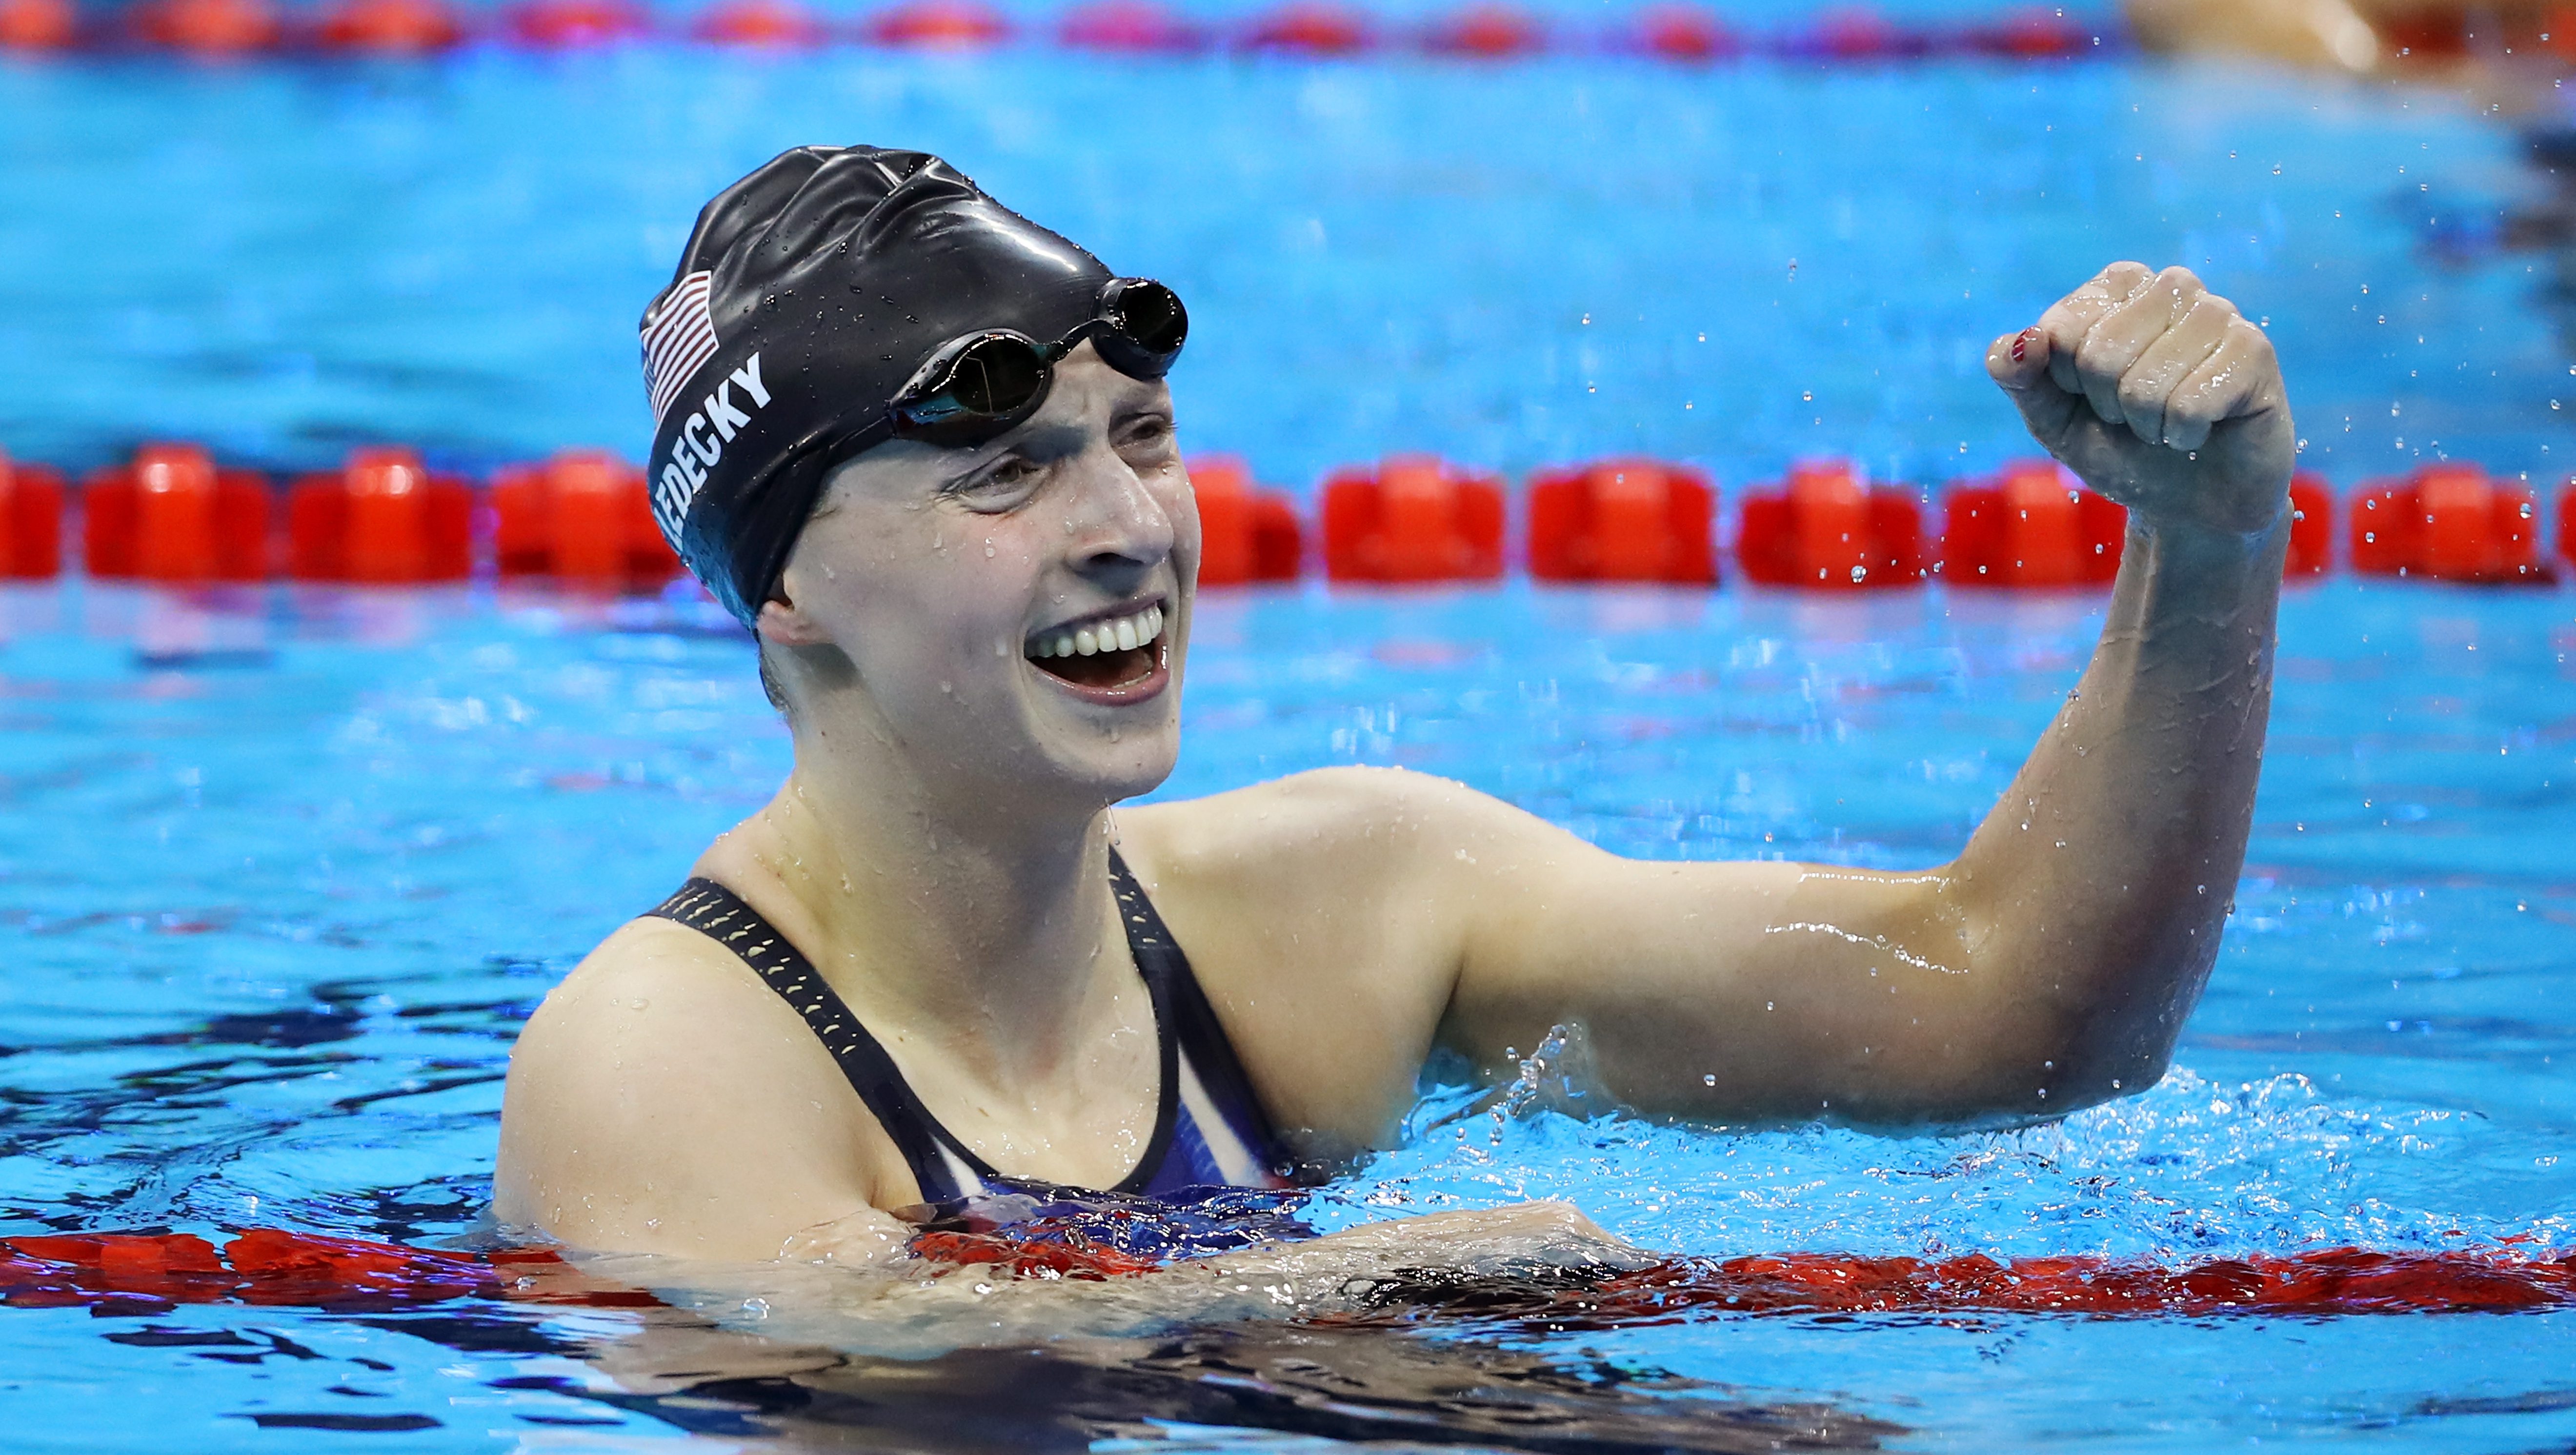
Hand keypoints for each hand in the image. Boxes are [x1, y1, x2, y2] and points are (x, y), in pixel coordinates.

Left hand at [1986, 262, 2294, 535]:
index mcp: (2117, 286)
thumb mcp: (2055, 419)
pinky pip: (2190, 403)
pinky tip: (2200, 430)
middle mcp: (2171, 286)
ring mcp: (2218, 314)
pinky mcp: (2254, 351)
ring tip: (2166, 422)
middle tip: (2134, 415)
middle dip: (2108, 405)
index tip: (2093, 396)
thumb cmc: (2120, 449)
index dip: (2067, 382)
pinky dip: (2182, 434)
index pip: (2060, 329)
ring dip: (2146, 423)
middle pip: (2101, 354)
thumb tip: (2016, 342)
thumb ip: (2021, 379)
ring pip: (2145, 381)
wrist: (2188, 505)